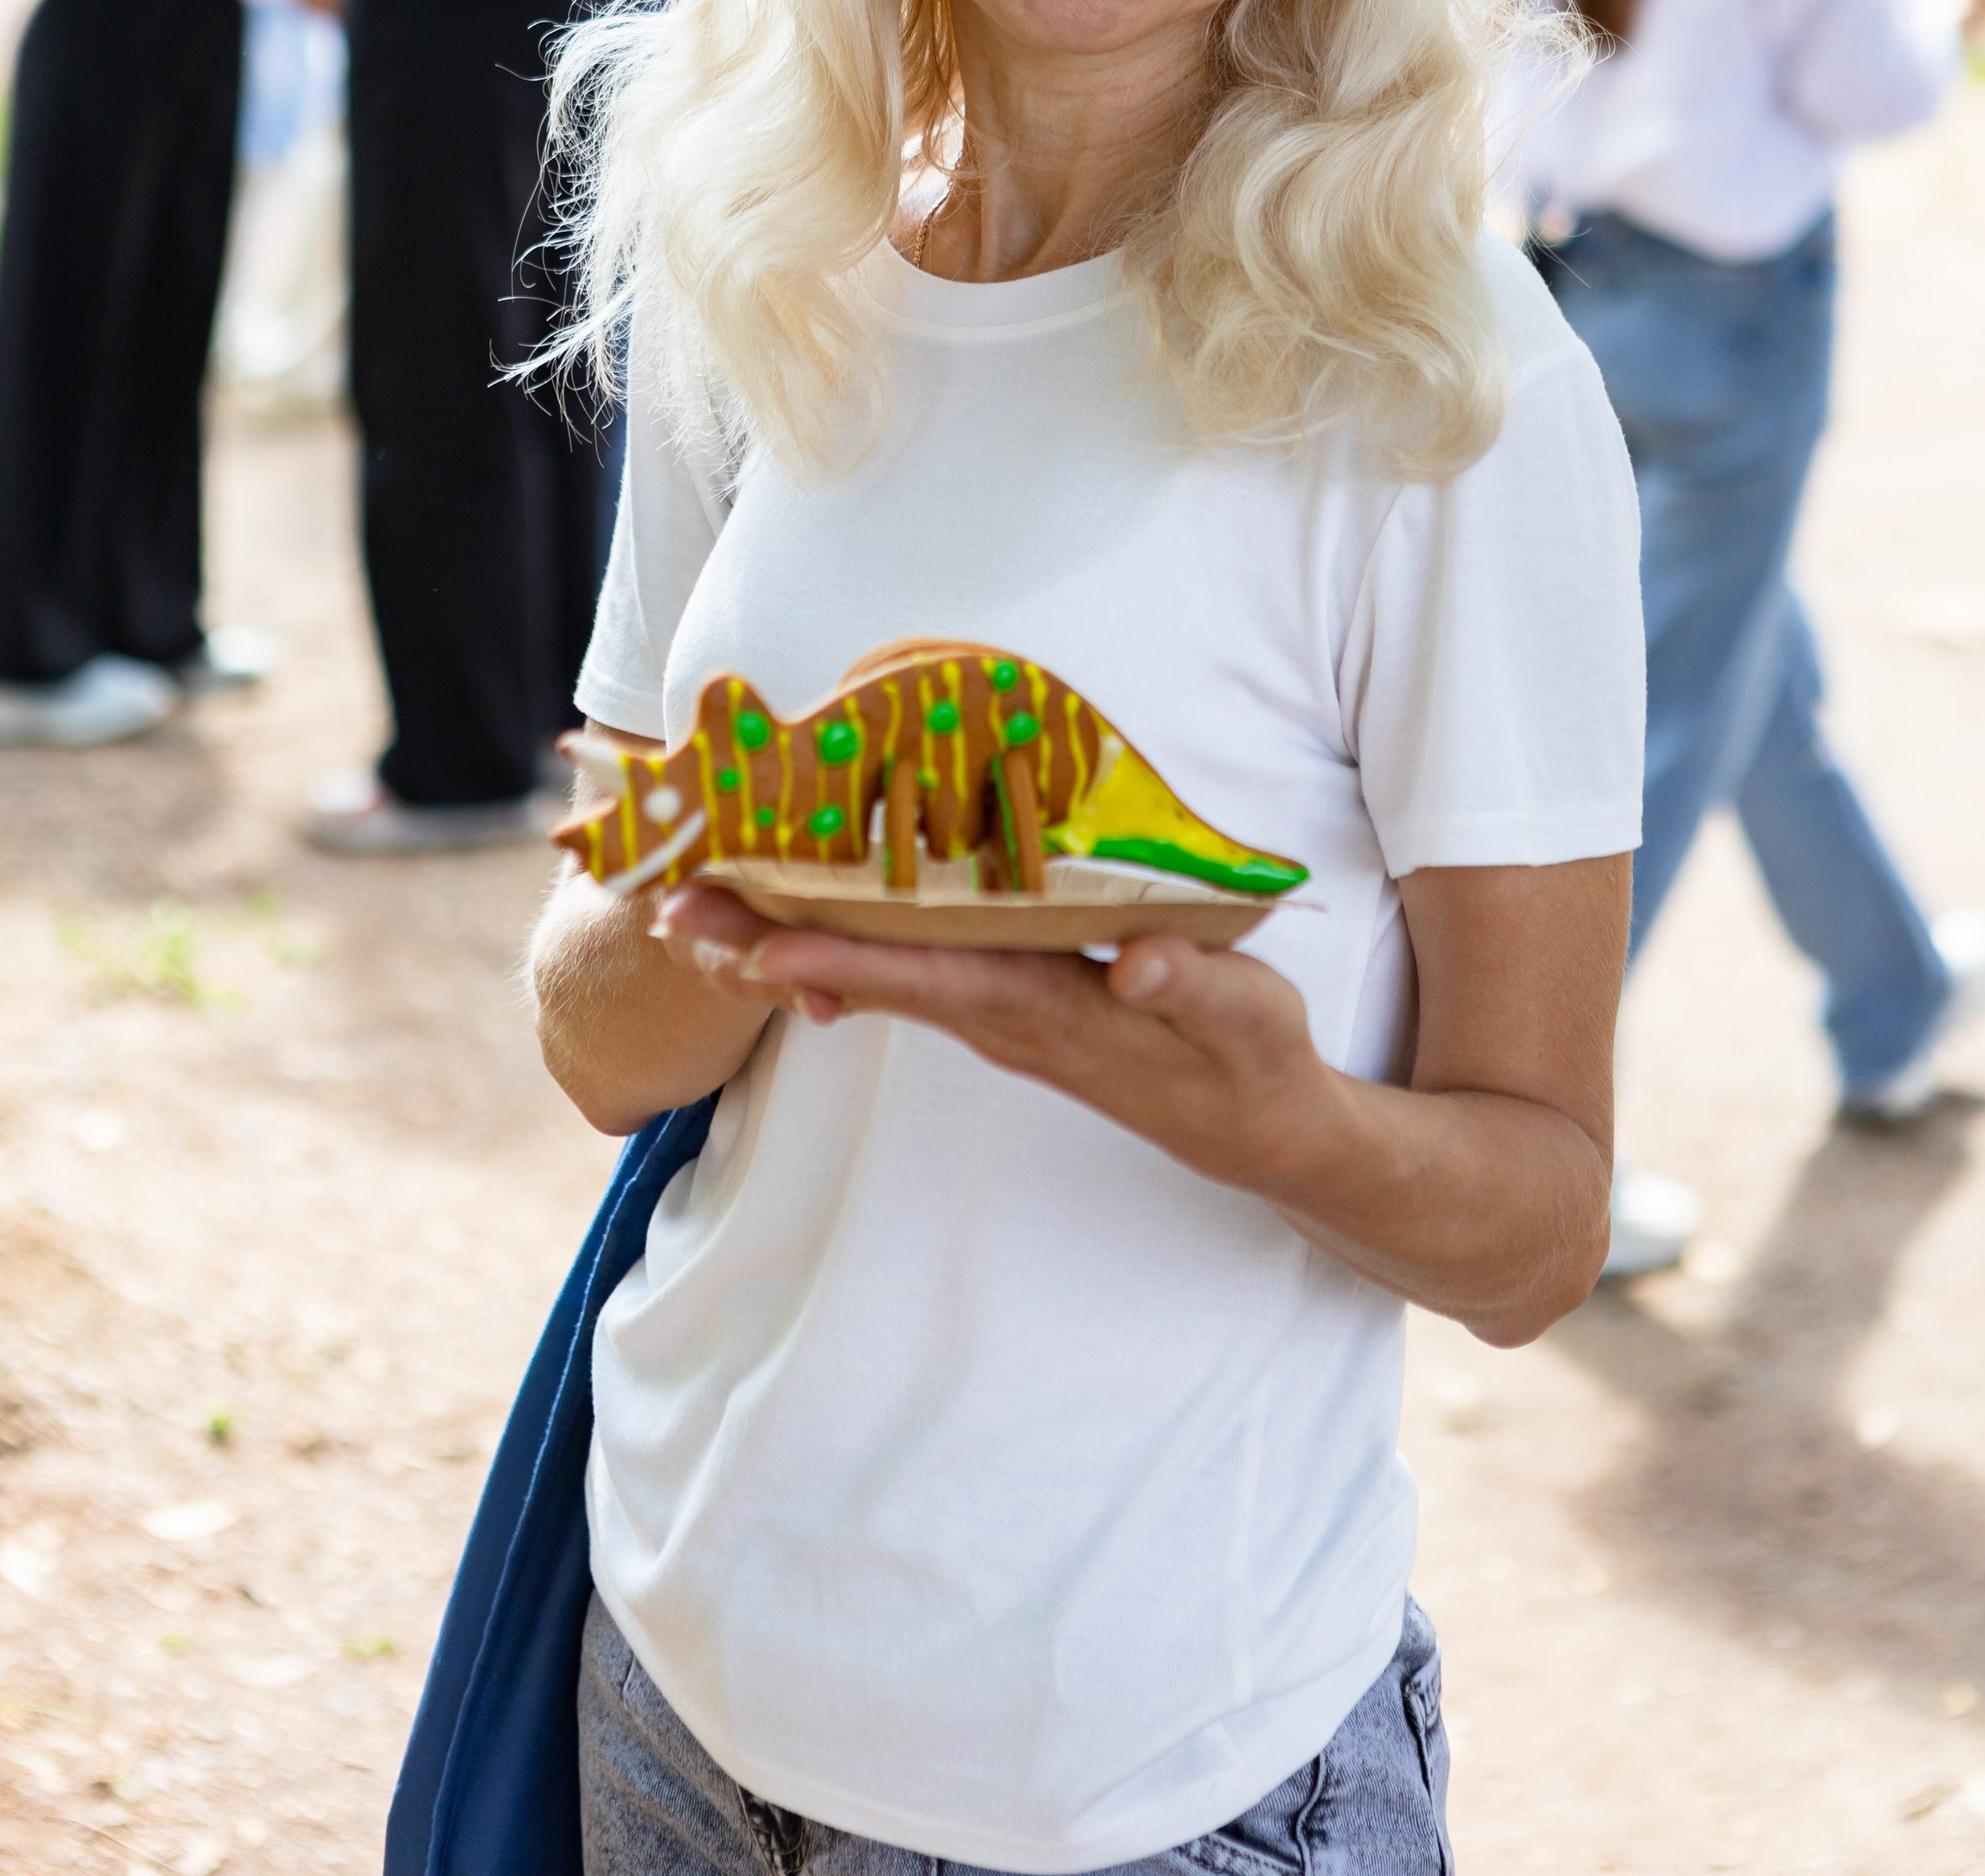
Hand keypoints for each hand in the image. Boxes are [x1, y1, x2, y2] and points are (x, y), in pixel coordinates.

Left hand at [651, 884, 1340, 1206]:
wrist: (1256, 1132)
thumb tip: (1138, 962)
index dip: (847, 957)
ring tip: (694, 914)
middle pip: (872, 975)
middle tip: (668, 911)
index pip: (932, 978)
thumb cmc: (1251, 1064)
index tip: (760, 944)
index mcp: (1050, 1010)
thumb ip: (1191, 987)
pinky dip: (836, 950)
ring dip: (784, 947)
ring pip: (874, 974)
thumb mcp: (1246, 1021)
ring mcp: (998, 1017)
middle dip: (770, 946)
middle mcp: (1003, 1017)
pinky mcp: (1005, 1007)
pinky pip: (903, 974)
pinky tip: (787, 931)